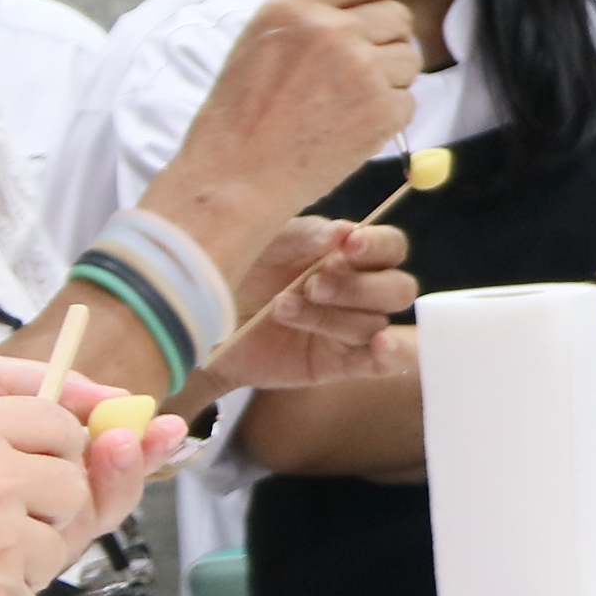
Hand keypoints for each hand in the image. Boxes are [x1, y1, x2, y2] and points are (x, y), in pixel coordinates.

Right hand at [158, 0, 423, 245]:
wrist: (235, 179)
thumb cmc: (242, 116)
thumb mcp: (260, 42)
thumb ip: (309, 14)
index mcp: (295, 6)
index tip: (367, 12)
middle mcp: (331, 30)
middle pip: (397, 16)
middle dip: (383, 42)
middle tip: (350, 73)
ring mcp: (361, 70)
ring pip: (408, 59)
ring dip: (388, 80)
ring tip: (343, 104)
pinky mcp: (382, 110)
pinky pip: (408, 100)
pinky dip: (387, 116)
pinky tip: (347, 128)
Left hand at [202, 215, 417, 395]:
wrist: (198, 324)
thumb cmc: (233, 274)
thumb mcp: (262, 243)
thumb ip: (304, 235)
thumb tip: (343, 232)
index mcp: (345, 256)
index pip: (389, 247)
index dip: (378, 245)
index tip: (349, 246)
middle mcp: (357, 292)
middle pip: (397, 289)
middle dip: (358, 287)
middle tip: (311, 287)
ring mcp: (350, 330)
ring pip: (374, 323)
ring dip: (332, 318)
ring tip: (282, 310)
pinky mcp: (340, 364)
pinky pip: (384, 364)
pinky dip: (391, 354)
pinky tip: (381, 347)